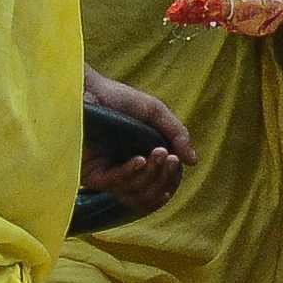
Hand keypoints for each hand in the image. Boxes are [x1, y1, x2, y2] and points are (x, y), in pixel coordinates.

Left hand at [79, 69, 191, 219]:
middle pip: (148, 193)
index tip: (176, 162)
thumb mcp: (154, 112)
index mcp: (140, 159)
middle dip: (163, 177)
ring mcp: (108, 175)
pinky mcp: (91, 175)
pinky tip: (140, 160)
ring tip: (158, 154)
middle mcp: (124, 171)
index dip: (169, 179)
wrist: (88, 89)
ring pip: (134, 193)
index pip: (158, 183)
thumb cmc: (118, 98)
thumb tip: (193, 161)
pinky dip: (131, 173)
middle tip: (169, 157)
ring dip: (150, 175)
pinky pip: (115, 184)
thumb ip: (176, 134)